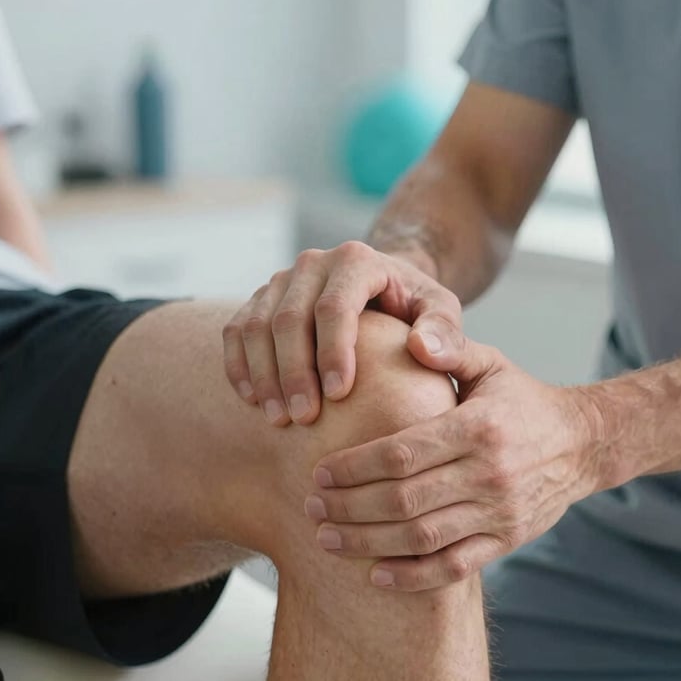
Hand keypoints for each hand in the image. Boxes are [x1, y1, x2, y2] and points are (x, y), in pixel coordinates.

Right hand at [222, 241, 461, 426]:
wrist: (382, 288)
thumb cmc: (413, 307)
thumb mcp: (441, 311)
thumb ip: (444, 330)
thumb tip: (423, 350)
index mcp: (356, 260)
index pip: (334, 306)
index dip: (332, 351)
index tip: (338, 396)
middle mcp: (313, 263)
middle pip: (289, 318)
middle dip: (293, 372)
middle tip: (303, 419)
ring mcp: (281, 280)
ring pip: (256, 326)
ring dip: (264, 375)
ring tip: (278, 419)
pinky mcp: (260, 299)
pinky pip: (236, 331)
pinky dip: (239, 366)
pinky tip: (252, 401)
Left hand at [305, 326, 603, 590]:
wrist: (582, 443)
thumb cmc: (520, 399)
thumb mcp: (490, 363)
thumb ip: (450, 348)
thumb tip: (413, 336)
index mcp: (478, 427)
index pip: (402, 453)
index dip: (354, 467)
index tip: (317, 473)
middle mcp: (489, 473)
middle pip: (404, 501)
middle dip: (349, 508)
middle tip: (311, 508)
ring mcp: (500, 513)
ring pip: (423, 539)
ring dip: (368, 544)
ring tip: (326, 539)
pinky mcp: (507, 540)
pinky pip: (454, 568)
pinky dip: (413, 577)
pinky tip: (375, 575)